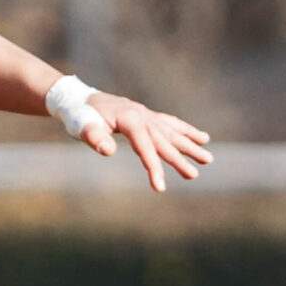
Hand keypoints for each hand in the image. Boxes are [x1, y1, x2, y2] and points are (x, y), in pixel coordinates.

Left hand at [83, 95, 213, 190]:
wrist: (77, 98)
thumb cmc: (79, 115)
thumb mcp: (83, 126)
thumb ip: (94, 137)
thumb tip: (107, 151)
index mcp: (130, 119)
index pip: (146, 148)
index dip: (154, 168)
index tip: (160, 187)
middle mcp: (143, 116)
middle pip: (164, 141)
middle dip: (180, 160)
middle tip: (194, 175)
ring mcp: (147, 114)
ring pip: (172, 132)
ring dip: (190, 145)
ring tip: (208, 158)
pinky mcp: (146, 115)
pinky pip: (170, 123)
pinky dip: (185, 130)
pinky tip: (200, 137)